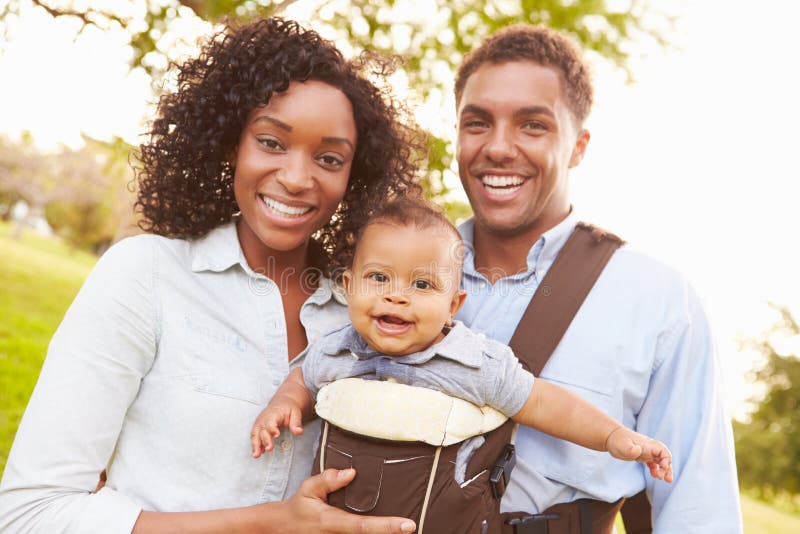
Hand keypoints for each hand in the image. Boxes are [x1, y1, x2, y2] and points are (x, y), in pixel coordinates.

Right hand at [250, 396, 304, 457]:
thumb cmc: (288, 408)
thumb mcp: (295, 413)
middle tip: (269, 448)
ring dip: (255, 445)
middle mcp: (264, 418)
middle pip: (262, 429)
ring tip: (257, 455)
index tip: (276, 435)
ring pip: (255, 434)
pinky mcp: (258, 427)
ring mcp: (260, 423)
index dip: (272, 428)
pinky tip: (257, 453)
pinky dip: (255, 445)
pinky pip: (254, 436)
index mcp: (274, 413)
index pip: (271, 421)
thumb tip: (299, 432)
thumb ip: (296, 422)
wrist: (282, 403)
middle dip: (265, 440)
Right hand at [280, 468, 415, 532]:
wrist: (283, 528)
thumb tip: (351, 473)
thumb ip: (328, 480)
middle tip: (413, 527)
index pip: (363, 526)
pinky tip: (388, 530)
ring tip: (403, 529)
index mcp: (331, 522)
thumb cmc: (300, 507)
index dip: (387, 527)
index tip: (409, 525)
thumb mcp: (308, 489)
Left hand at [605, 427, 672, 482]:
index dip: (666, 460)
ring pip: (660, 461)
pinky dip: (656, 469)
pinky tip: (654, 475)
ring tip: (664, 479)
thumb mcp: (622, 446)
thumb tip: (638, 450)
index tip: (663, 468)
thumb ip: (630, 449)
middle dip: (668, 468)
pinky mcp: (642, 456)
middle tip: (667, 479)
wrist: (610, 437)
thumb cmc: (616, 440)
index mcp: (647, 445)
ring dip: (664, 470)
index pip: (663, 451)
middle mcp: (649, 448)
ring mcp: (646, 452)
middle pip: (664, 457)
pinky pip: (653, 463)